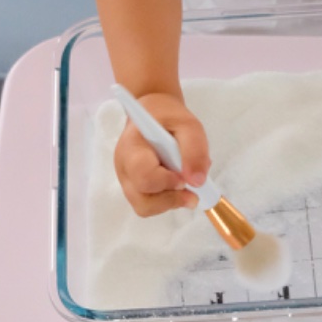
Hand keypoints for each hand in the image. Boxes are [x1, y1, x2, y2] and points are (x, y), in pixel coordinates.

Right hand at [114, 92, 210, 217]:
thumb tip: (197, 182)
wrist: (153, 114)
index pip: (143, 175)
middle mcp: (124, 168)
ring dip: (170, 202)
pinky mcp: (135, 188)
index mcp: (132, 147)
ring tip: (183, 183)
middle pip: (141, 200)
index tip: (184, 178)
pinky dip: (166, 200)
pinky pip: (149, 204)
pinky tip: (175, 184)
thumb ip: (195, 151)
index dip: (167, 182)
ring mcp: (127, 180)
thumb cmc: (169, 118)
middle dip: (170, 200)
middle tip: (192, 192)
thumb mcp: (189, 125)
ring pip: (145, 207)